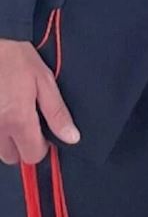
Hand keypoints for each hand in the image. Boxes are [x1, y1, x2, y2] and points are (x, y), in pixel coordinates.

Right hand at [0, 38, 79, 164]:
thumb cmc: (15, 59)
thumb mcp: (43, 80)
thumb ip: (57, 112)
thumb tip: (71, 137)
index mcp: (18, 119)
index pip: (32, 156)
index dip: (42, 146)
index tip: (44, 132)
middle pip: (13, 157)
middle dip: (23, 144)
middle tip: (27, 120)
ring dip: (7, 139)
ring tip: (12, 112)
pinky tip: (2, 110)